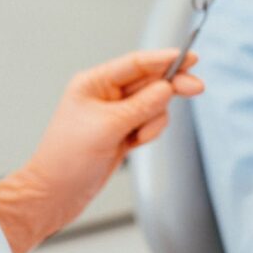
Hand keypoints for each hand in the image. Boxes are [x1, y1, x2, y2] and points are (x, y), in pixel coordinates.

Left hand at [0, 49, 203, 252]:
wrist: (54, 195)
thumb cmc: (67, 159)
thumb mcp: (107, 128)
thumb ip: (141, 106)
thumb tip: (167, 87)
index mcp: (94, 83)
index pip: (135, 64)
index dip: (164, 59)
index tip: (189, 57)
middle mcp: (105, 95)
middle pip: (149, 82)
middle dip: (171, 86)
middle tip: (197, 87)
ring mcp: (115, 115)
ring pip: (153, 105)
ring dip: (154, 119)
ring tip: (137, 137)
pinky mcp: (122, 134)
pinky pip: (148, 123)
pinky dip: (149, 132)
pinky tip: (135, 144)